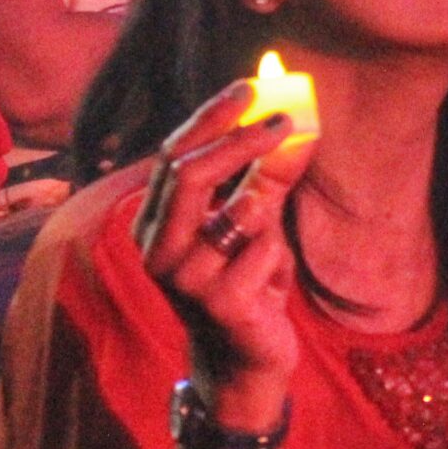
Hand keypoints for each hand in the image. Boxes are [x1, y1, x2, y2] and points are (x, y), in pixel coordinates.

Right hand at [132, 77, 313, 397]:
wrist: (245, 362)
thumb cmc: (246, 283)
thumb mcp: (254, 224)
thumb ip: (263, 177)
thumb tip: (293, 121)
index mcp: (154, 222)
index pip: (173, 156)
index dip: (211, 118)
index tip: (252, 86)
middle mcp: (157, 249)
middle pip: (189, 174)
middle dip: (239, 139)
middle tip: (284, 119)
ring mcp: (184, 279)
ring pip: (237, 211)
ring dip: (267, 211)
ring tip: (267, 238)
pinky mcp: (219, 304)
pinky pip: (263, 251)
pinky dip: (277, 255)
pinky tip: (267, 284)